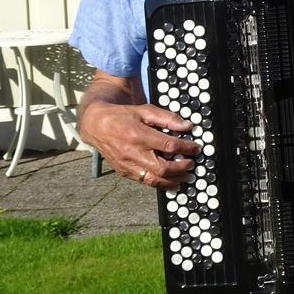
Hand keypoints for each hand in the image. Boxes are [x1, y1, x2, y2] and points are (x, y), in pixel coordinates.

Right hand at [80, 100, 198, 188]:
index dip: (187, 148)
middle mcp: (132, 153)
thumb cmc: (122, 116)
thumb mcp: (145, 110)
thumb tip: (187, 126)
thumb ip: (167, 118)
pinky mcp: (123, 172)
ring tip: (185, 177)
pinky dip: (160, 183)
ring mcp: (127, 165)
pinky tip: (171, 181)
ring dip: (173, 180)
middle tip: (191, 164)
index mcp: (138, 135)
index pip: (169, 146)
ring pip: (153, 180)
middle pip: (162, 168)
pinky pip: (144, 182)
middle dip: (181, 168)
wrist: (96, 125)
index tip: (196, 148)